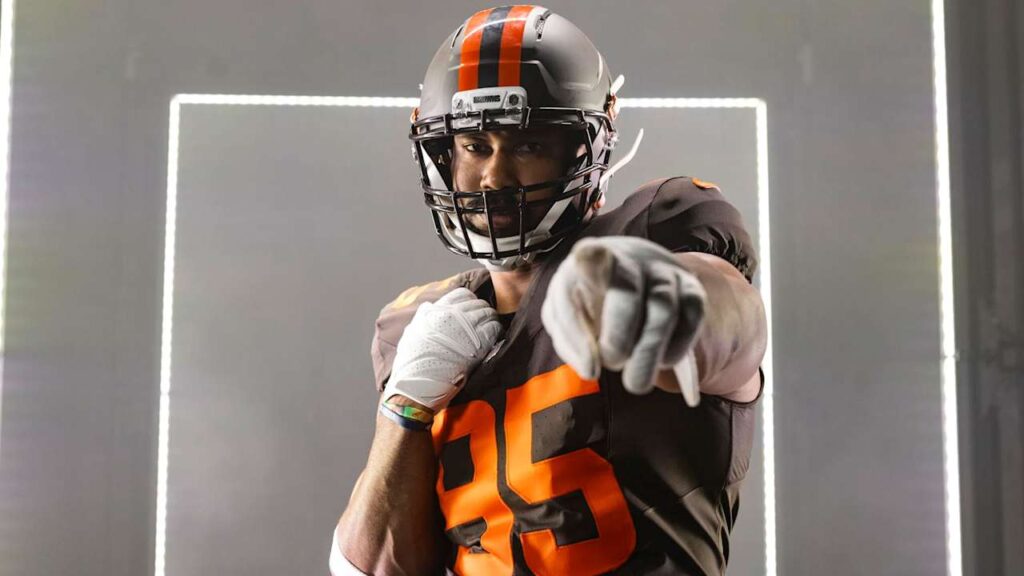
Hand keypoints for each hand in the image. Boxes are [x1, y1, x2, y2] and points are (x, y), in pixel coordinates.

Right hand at [383, 287, 503, 412]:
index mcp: (436, 310)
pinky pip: (494, 329)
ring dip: (491, 321)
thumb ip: (423, 317)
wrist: (416, 385)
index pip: (462, 294)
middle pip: (478, 304)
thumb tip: (429, 308)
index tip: (470, 310)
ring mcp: (466, 328)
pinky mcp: (478, 343)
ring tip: (490, 329)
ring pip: (488, 314)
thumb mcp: (413, 332)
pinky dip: (496, 331)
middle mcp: (452, 315)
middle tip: (484, 321)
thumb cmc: (412, 363)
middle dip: (482, 311)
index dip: (469, 302)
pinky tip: (494, 338)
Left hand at [541, 236, 705, 403]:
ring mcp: (663, 273)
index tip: (585, 271)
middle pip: (627, 293)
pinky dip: (677, 347)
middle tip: (612, 363)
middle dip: (619, 336)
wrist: (637, 286)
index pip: (588, 259)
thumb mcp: (567, 316)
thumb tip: (591, 367)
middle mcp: (629, 260)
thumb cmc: (591, 305)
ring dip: (649, 351)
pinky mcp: (691, 289)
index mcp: (589, 262)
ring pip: (663, 308)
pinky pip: (691, 317)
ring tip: (636, 382)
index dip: (588, 268)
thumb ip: (571, 339)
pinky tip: (664, 362)